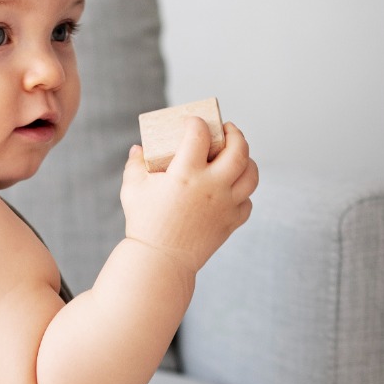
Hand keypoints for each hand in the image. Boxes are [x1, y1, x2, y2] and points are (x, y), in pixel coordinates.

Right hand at [120, 115, 257, 276]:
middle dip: (235, 134)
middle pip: (238, 150)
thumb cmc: (143, 223)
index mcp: (186, 174)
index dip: (196, 122)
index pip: (199, 134)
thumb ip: (135, 164)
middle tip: (227, 130)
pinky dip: (243, 193)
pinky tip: (232, 190)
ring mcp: (225, 205)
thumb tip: (140, 148)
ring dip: (247, 160)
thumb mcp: (132, 189)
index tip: (192, 123)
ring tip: (237, 156)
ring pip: (251, 175)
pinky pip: (247, 203)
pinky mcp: (230, 223)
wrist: (160, 261)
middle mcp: (211, 187)